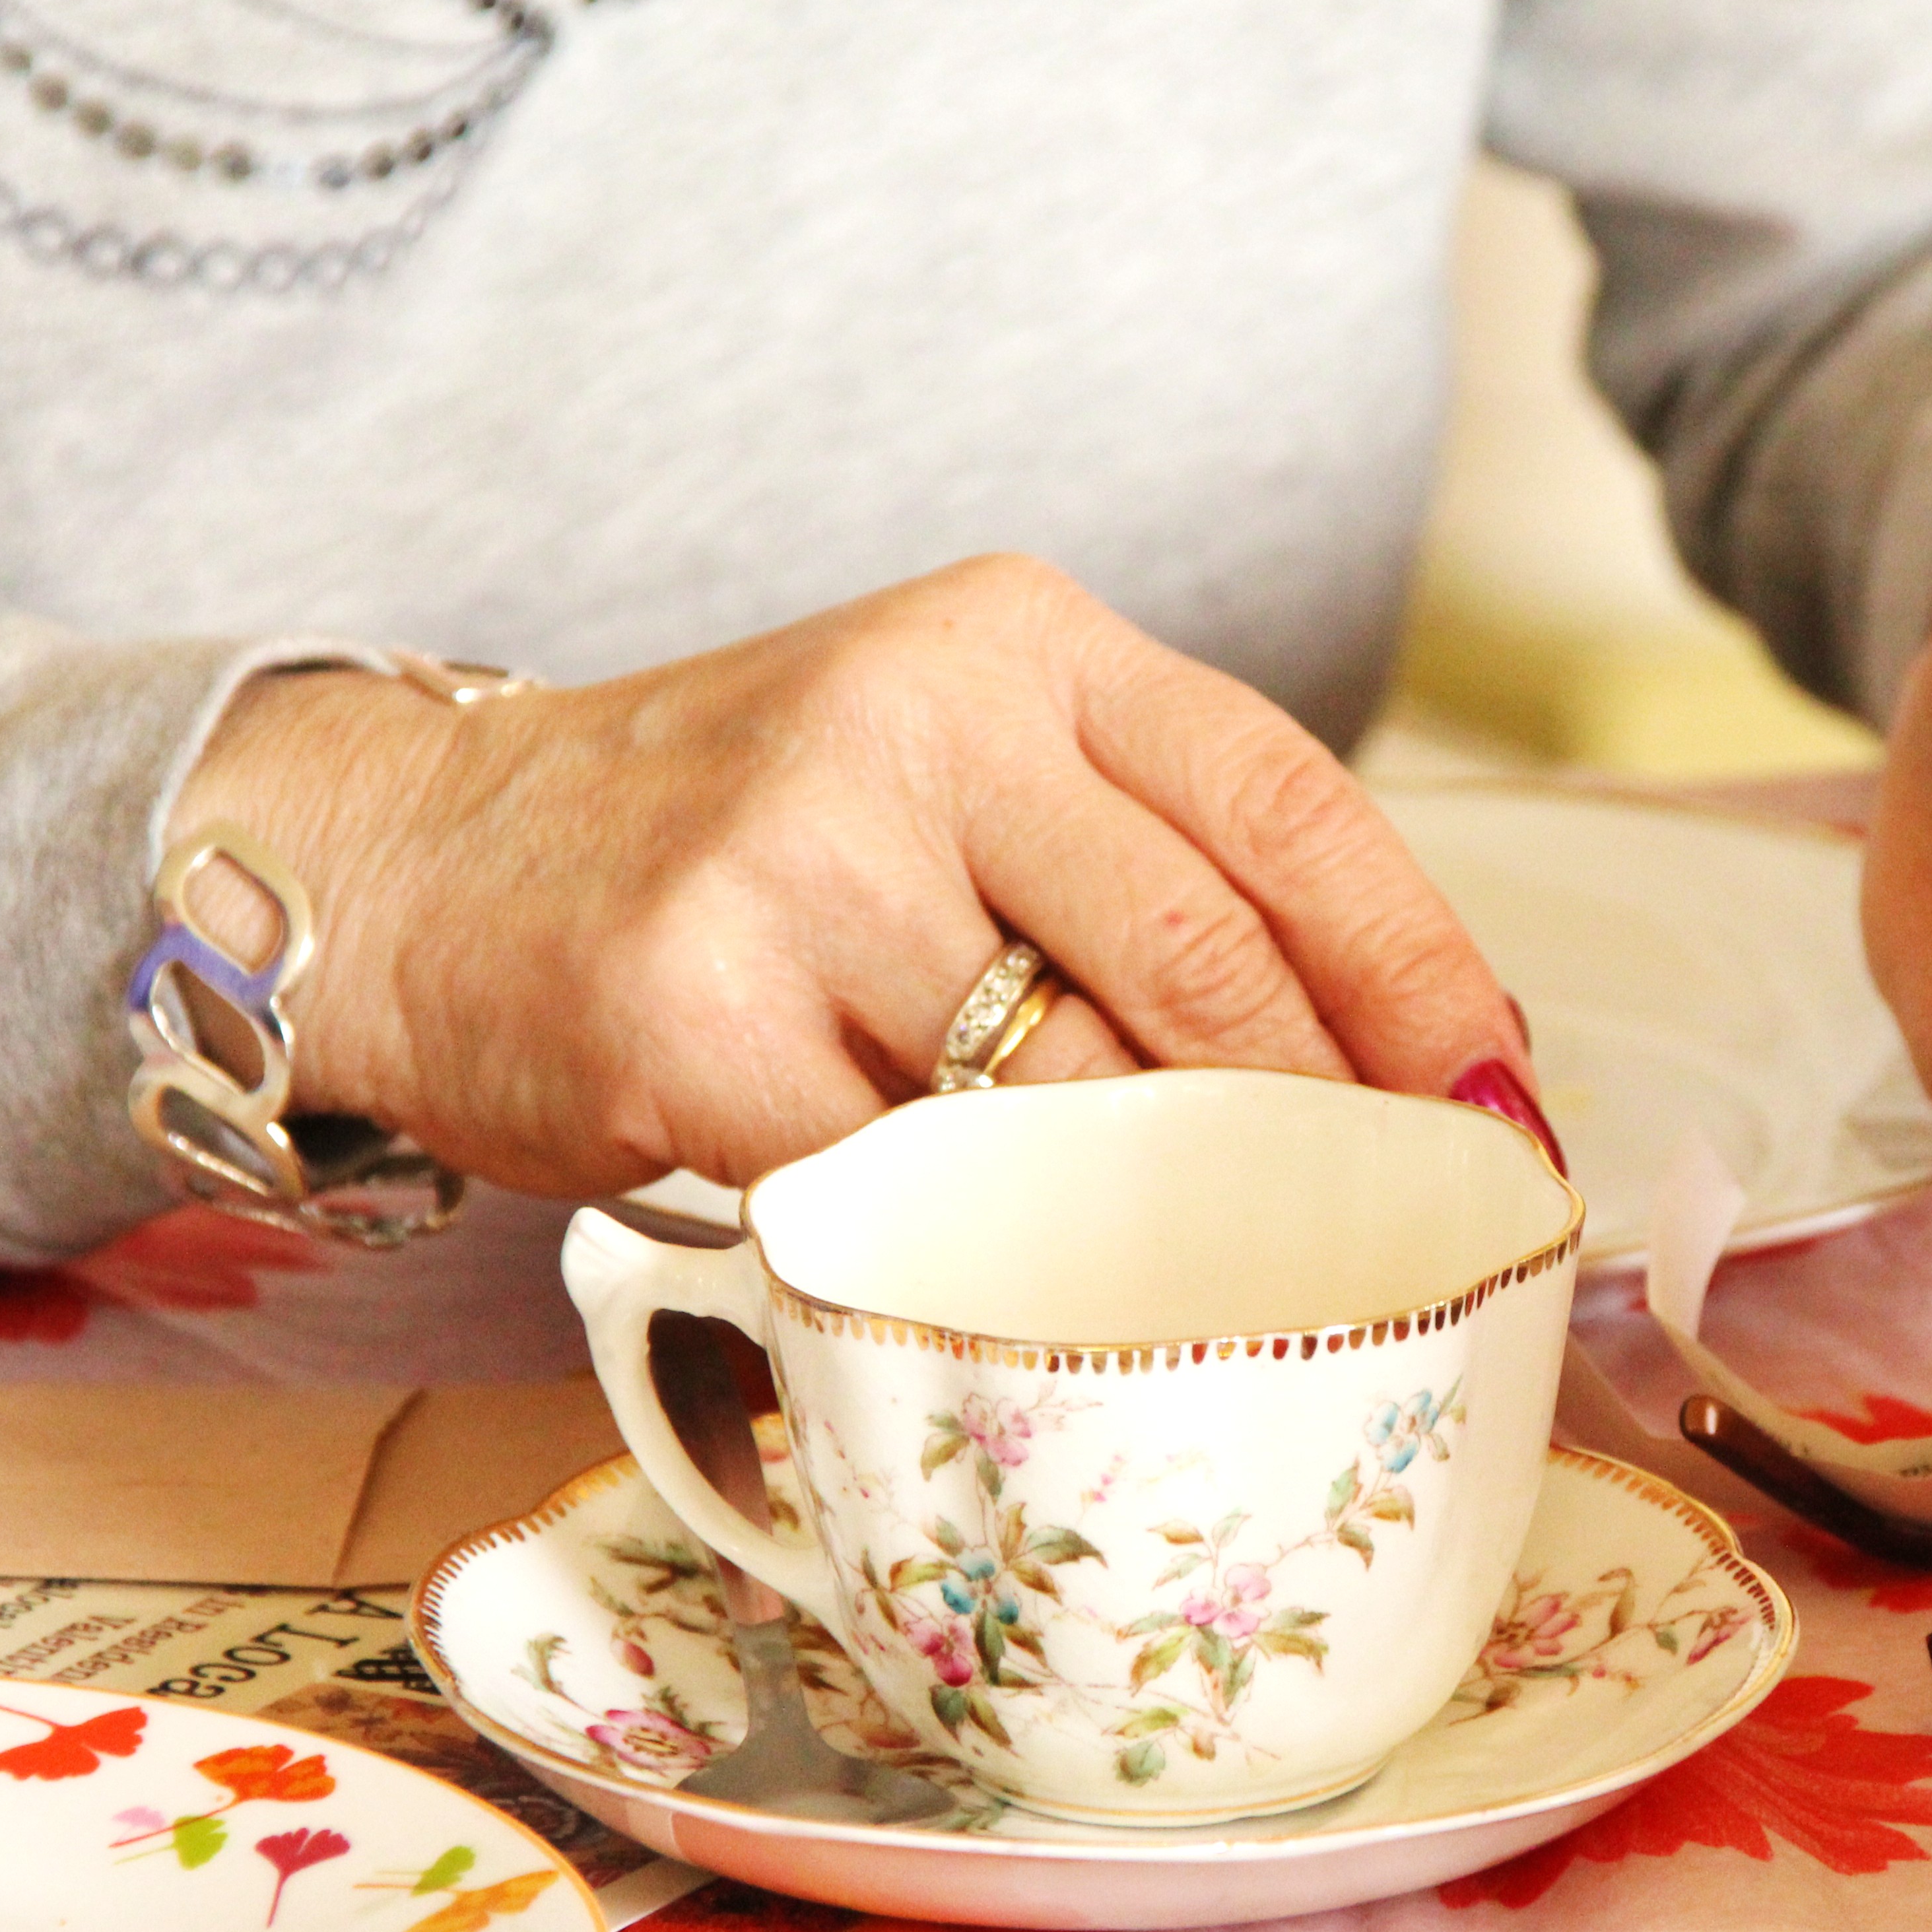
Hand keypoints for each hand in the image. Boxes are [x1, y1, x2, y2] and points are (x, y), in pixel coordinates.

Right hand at [173, 555, 1550, 1195]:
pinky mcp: (700, 1015)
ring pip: (1075, 1096)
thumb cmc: (746, 846)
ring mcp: (801, 863)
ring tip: (1234, 1286)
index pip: (1288, 807)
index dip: (1421, 973)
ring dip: (1174, 1221)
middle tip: (1399, 1239)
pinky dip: (994, 1257)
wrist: (434, 862)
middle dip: (1330, 1130)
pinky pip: (919, 1185)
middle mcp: (921, 721)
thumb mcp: (950, 769)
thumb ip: (1134, 866)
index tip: (1497, 1104)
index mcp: (1019, 644)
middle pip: (1209, 965)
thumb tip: (1386, 1055)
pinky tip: (1025, 1285)